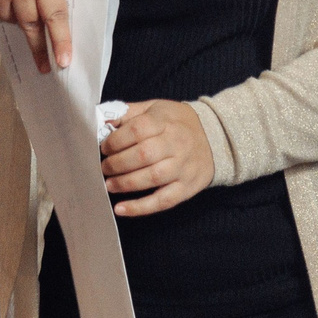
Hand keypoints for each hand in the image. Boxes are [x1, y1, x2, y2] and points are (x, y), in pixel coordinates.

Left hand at [102, 100, 214, 216]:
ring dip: (125, 184)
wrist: (215, 137)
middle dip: (117, 163)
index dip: (116, 140)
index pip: (138, 130)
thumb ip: (129, 113)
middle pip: (143, 155)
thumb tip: (102, 119)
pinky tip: (121, 209)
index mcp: (165, 121)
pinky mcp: (186, 188)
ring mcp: (183, 167)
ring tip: (109, 184)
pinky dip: (140, 207)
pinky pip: (163, 200)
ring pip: (152, 178)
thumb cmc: (177, 123)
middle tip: (104, 167)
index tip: (104, 147)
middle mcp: (176, 144)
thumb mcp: (155, 108)